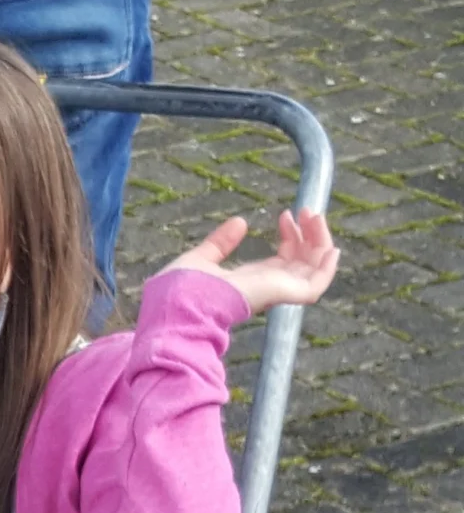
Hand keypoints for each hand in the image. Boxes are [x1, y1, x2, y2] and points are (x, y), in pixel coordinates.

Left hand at [158, 208, 339, 313]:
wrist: (180, 302)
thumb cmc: (183, 288)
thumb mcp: (203, 257)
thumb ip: (221, 242)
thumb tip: (240, 222)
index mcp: (251, 281)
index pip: (283, 259)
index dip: (290, 236)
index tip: (284, 214)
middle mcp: (268, 287)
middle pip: (302, 261)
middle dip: (309, 234)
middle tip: (307, 210)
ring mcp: (277, 291)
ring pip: (312, 268)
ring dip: (320, 241)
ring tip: (314, 216)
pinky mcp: (282, 295)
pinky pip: (315, 285)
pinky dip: (327, 269)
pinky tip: (332, 249)